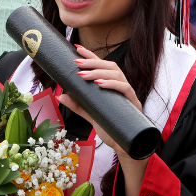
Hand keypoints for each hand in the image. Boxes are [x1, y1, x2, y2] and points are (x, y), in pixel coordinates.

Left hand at [57, 45, 146, 167]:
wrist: (124, 147)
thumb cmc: (111, 129)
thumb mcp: (91, 115)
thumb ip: (78, 105)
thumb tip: (61, 95)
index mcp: (113, 87)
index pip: (102, 67)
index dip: (91, 56)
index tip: (77, 48)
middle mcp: (122, 87)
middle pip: (110, 66)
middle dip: (93, 62)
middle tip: (76, 63)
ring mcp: (129, 95)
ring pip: (117, 74)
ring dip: (99, 72)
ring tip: (84, 75)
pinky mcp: (134, 104)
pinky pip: (125, 89)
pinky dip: (113, 84)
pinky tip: (100, 84)